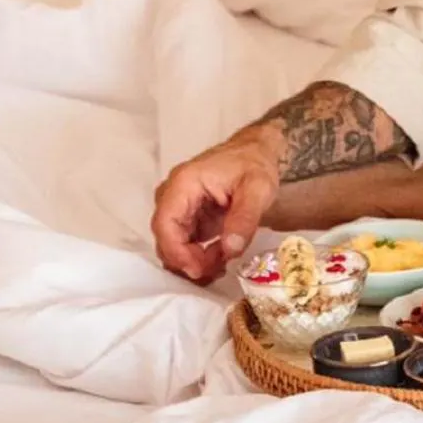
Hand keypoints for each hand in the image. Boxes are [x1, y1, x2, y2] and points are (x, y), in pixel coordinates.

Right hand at [151, 131, 279, 284]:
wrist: (256, 152)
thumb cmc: (254, 164)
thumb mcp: (258, 188)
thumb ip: (244, 218)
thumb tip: (230, 250)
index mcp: (184, 183)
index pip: (165, 224)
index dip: (177, 252)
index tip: (199, 270)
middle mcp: (174, 195)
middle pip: (166, 238)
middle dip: (189, 260)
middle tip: (217, 270)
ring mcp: (179, 207)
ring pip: (173, 244)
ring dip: (194, 261)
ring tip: (222, 265)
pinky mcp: (188, 218)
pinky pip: (184, 243)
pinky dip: (198, 256)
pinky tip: (219, 260)